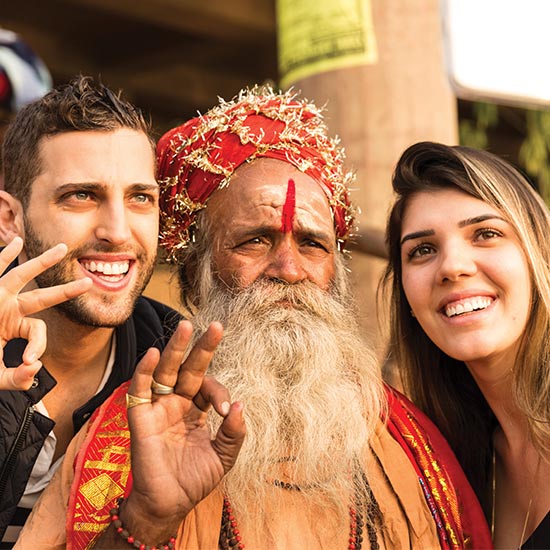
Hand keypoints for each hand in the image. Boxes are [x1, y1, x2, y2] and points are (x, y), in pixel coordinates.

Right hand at [0, 237, 92, 389]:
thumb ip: (17, 378)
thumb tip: (35, 368)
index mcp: (12, 326)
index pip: (37, 331)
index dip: (38, 346)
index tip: (27, 362)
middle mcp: (7, 309)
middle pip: (43, 297)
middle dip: (66, 291)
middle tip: (89, 283)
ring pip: (22, 277)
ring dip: (43, 262)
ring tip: (64, 248)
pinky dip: (5, 256)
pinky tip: (17, 242)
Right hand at [116, 320, 244, 545]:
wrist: (169, 505)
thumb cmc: (194, 480)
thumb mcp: (224, 456)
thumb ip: (234, 432)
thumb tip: (240, 405)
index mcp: (195, 409)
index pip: (208, 386)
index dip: (219, 391)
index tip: (226, 409)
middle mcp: (176, 403)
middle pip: (188, 368)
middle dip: (201, 348)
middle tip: (215, 326)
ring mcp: (158, 408)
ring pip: (165, 371)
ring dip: (174, 348)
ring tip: (185, 325)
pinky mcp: (141, 418)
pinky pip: (139, 390)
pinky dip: (144, 371)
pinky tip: (153, 354)